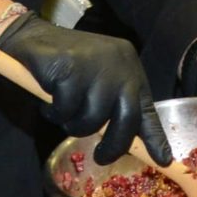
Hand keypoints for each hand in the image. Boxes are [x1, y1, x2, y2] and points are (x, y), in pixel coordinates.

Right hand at [0, 16, 163, 165]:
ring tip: (63, 112)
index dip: (155, 136)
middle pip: (126, 118)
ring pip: (92, 119)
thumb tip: (127, 142)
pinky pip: (66, 110)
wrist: (33, 37)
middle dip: (114, 144)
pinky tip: (49, 99)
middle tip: (101, 157)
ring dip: (74, 125)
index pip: (147, 107)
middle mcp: (119, 65)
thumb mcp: (99, 83)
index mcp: (131, 67)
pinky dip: (55, 113)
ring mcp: (95, 66)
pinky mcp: (70, 69)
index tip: (162, 159)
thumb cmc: (69, 67)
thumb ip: (114, 105)